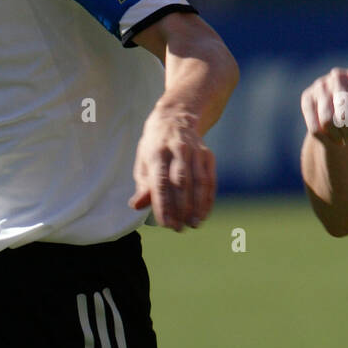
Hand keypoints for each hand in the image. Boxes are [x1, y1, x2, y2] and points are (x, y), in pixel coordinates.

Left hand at [128, 107, 215, 230]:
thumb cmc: (154, 147)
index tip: (165, 224)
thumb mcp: (143, 162)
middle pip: (181, 183)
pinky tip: (204, 214)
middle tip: (179, 228)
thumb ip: (142, 186)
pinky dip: (208, 198)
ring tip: (194, 224)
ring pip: (198, 182)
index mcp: (157, 153)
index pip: (160, 183)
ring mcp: (195, 152)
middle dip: (181, 208)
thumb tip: (136, 206)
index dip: (163, 204)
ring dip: (197, 205)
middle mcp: (177, 151)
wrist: (176, 118)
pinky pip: (210, 179)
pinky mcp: (208, 155)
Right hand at [300, 66, 347, 145]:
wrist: (347, 101)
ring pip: (327, 122)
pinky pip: (314, 127)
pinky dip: (326, 138)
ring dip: (339, 136)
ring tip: (346, 138)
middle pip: (344, 116)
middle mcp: (338, 76)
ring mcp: (320, 85)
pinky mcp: (307, 97)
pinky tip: (335, 138)